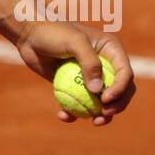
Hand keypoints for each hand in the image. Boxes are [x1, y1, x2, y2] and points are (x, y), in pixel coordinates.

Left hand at [14, 20, 135, 125]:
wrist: (30, 34)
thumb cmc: (53, 32)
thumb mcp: (74, 41)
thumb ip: (89, 62)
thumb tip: (98, 91)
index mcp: (111, 50)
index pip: (125, 73)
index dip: (120, 89)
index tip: (105, 99)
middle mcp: (105, 64)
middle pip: (121, 91)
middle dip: (116, 106)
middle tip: (103, 114)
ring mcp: (91, 76)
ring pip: (103, 102)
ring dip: (101, 115)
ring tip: (93, 121)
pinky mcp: (75, 86)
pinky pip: (81, 104)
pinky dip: (75, 113)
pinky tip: (63, 116)